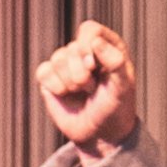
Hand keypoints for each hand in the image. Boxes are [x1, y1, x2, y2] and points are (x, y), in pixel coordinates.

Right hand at [32, 22, 139, 155]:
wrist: (100, 135)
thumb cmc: (116, 108)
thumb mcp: (123, 86)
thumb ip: (115, 61)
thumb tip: (95, 41)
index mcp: (106, 46)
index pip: (90, 31)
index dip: (88, 45)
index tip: (94, 65)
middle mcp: (85, 52)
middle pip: (73, 47)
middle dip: (81, 72)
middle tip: (92, 88)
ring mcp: (66, 64)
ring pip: (57, 59)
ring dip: (70, 81)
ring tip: (82, 92)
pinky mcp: (50, 78)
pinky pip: (43, 71)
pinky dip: (55, 85)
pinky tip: (65, 94)